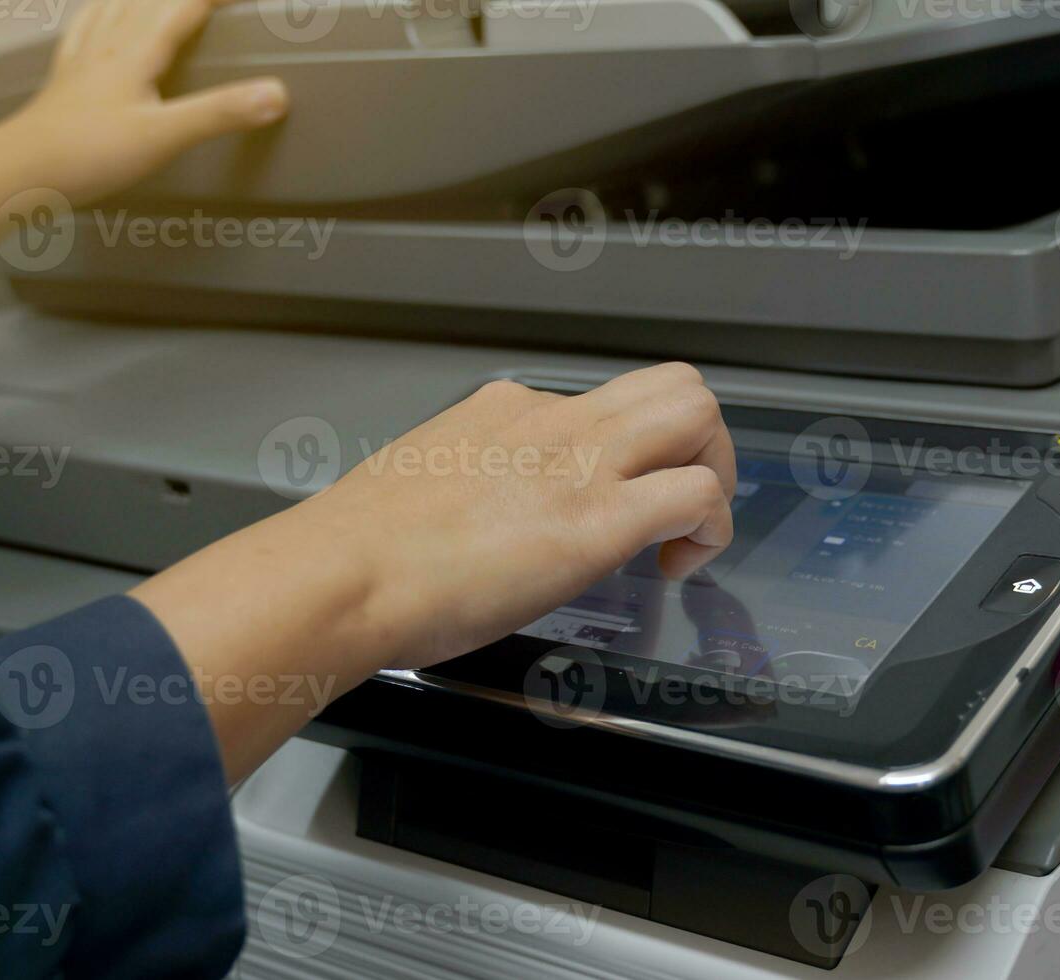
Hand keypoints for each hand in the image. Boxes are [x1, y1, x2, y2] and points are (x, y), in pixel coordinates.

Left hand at [0, 0, 285, 315]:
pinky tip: (98, 17)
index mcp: (135, 52)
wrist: (19, 173)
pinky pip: (83, 31)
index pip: (183, 7)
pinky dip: (98, 14)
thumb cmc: (86, 155)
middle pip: (149, 0)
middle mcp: (108, 46)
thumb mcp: (165, 136)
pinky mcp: (65, 80)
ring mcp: (83, 61)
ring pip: (115, 7)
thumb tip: (276, 93)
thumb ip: (221, 113)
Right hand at [131, 363, 736, 778]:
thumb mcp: (422, 481)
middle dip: (697, 439)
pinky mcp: (600, 519)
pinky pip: (698, 496)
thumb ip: (469, 482)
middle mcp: (552, 419)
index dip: (622, 452)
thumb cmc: (362, 549)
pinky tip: (678, 566)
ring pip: (697, 414)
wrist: (345, 574)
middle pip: (670, 384)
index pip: (597, 405)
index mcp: (505, 410)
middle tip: (679, 502)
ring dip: (715, 472)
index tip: (609, 497)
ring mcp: (581, 462)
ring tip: (688, 532)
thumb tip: (487, 514)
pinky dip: (711, 529)